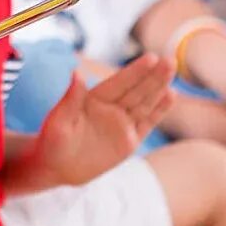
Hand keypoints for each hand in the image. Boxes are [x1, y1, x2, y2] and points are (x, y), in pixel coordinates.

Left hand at [32, 54, 174, 186]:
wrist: (57, 168)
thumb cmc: (52, 141)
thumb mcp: (58, 121)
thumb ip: (71, 98)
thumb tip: (76, 72)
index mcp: (92, 99)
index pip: (118, 83)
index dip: (134, 71)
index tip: (150, 58)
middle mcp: (109, 108)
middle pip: (135, 90)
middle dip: (153, 76)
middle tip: (170, 60)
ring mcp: (120, 123)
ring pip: (144, 103)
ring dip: (159, 88)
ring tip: (172, 71)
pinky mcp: (128, 141)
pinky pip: (146, 123)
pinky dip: (159, 110)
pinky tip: (170, 95)